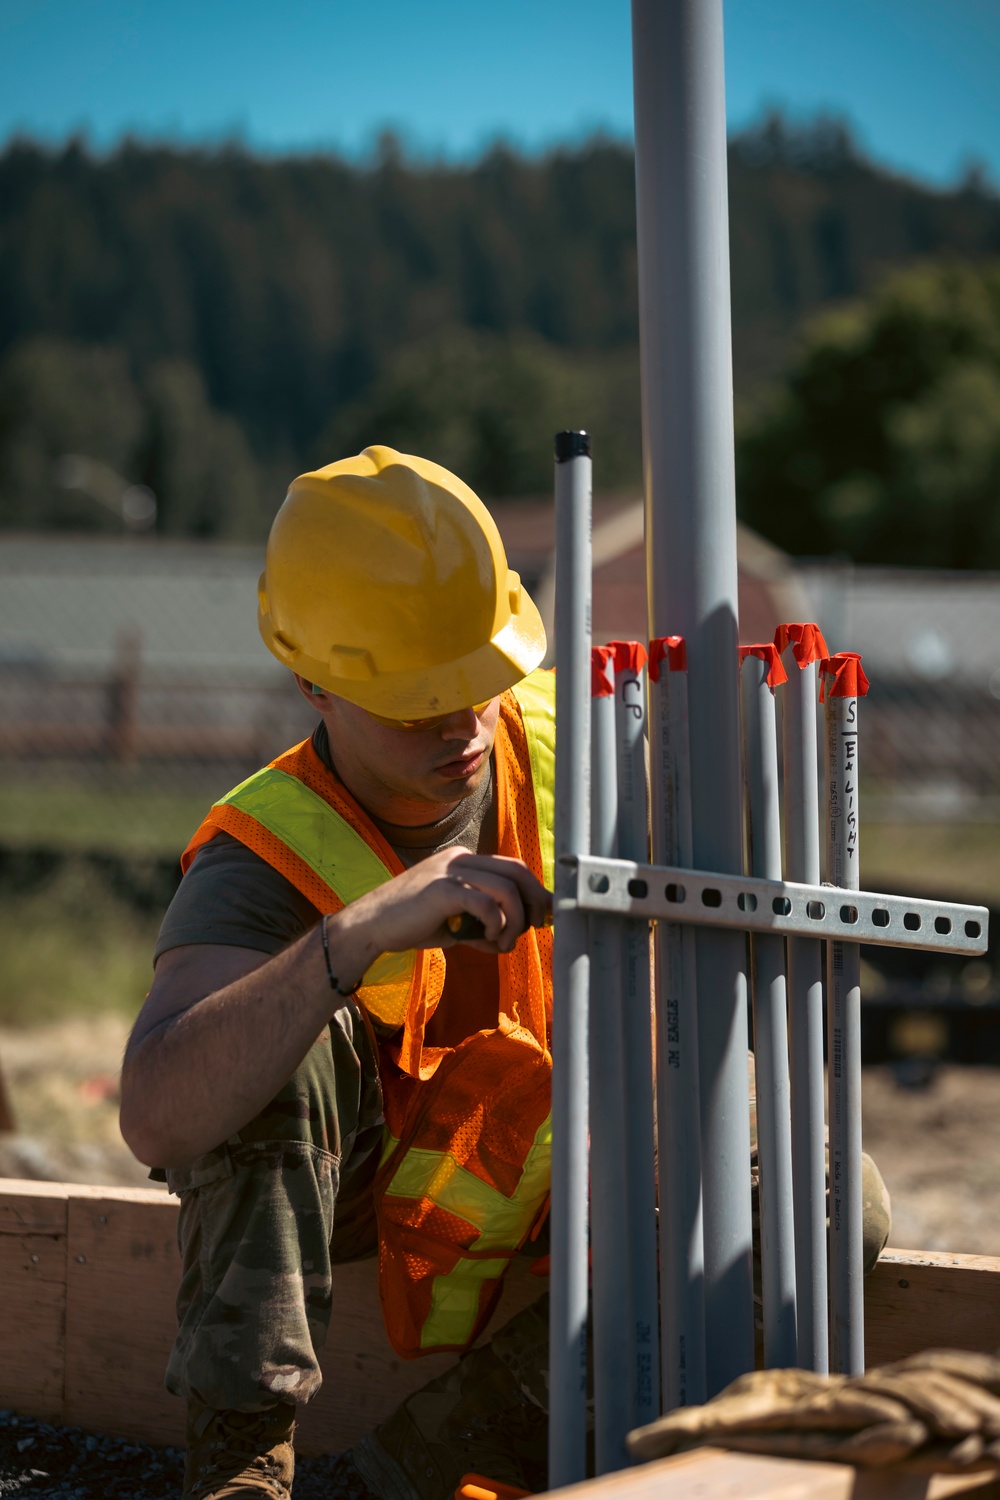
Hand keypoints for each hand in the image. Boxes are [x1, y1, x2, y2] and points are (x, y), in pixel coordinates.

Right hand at [330, 849, 551, 980]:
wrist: (369, 927)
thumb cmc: (410, 924)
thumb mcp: (453, 923)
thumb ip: (480, 925)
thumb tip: (506, 939)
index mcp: (463, 860)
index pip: (511, 868)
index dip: (534, 890)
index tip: (542, 915)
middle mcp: (459, 859)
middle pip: (516, 871)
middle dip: (534, 901)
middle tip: (535, 927)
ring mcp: (449, 872)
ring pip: (505, 888)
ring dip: (514, 920)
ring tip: (505, 942)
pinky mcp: (441, 890)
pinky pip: (484, 904)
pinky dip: (495, 924)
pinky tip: (488, 939)